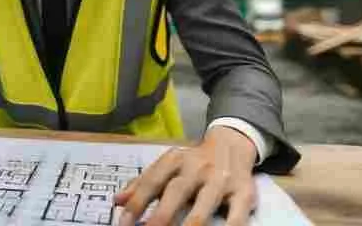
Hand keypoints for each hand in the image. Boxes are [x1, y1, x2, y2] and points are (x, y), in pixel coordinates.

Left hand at [114, 126, 257, 225]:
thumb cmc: (193, 161)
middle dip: (161, 215)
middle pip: (177, 192)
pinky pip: (237, 215)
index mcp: (174, 160)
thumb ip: (143, 183)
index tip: (124, 222)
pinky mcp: (244, 193)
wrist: (232, 144)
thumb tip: (118, 201)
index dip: (137, 202)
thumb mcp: (167, 165)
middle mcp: (197, 167)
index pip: (152, 181)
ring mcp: (221, 180)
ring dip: (191, 224)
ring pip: (205, 204)